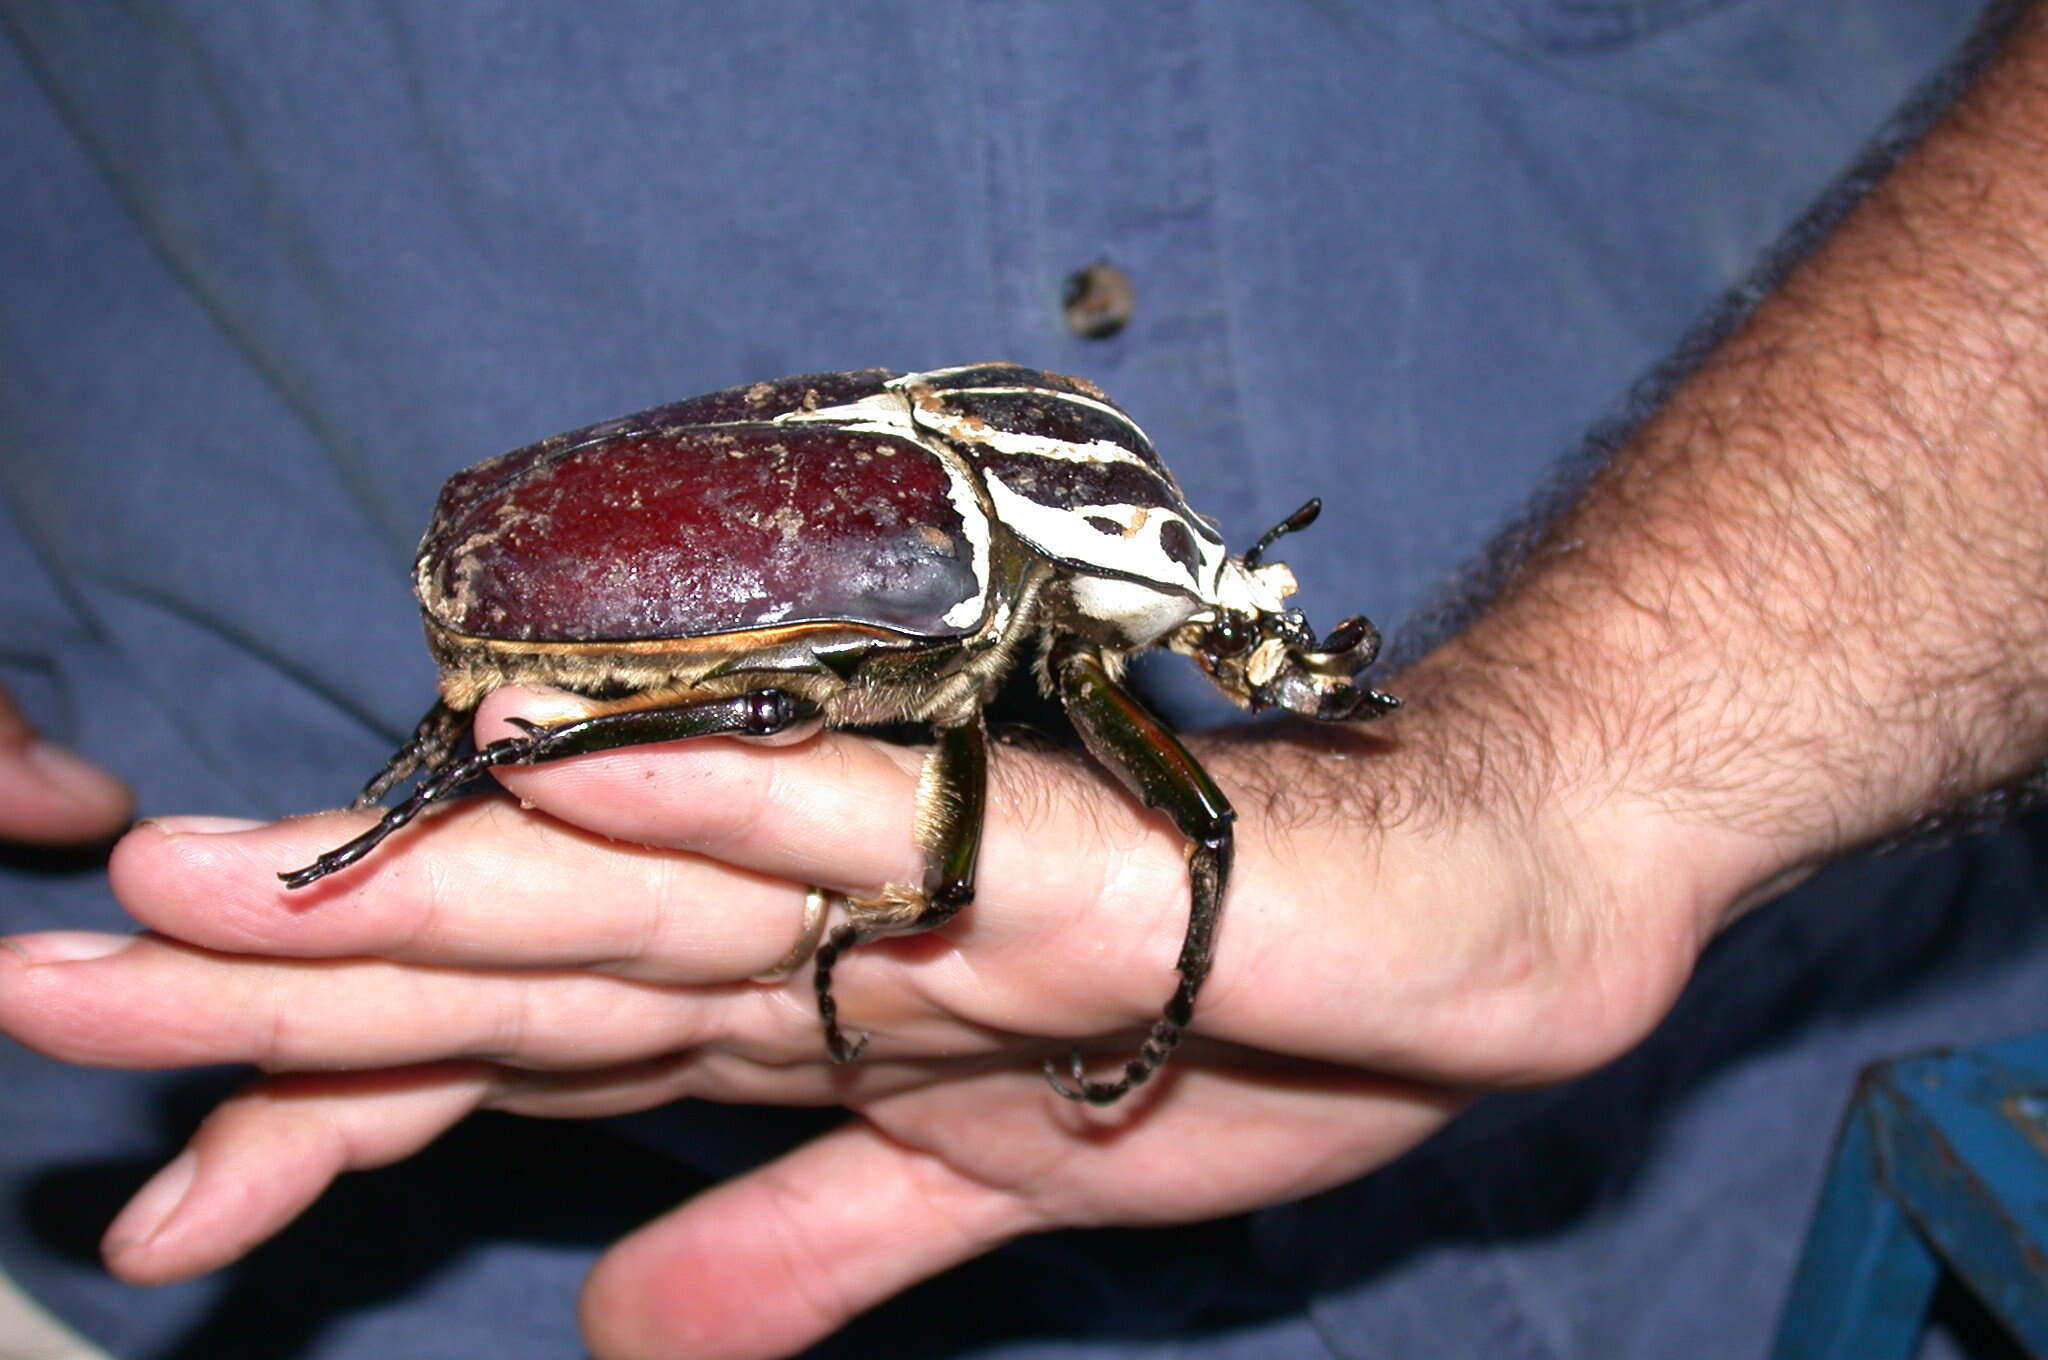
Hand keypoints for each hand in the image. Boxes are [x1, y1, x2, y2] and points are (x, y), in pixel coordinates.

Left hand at [0, 680, 1712, 1358]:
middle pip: (521, 968)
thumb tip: (608, 1339)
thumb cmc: (1249, 1019)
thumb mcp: (1002, 1196)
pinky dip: (712, 815)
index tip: (152, 1224)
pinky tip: (561, 789)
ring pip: (636, 887)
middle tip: (40, 1002)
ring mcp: (932, 881)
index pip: (522, 1066)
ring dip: (416, 887)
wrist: (1473, 909)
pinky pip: (862, 828)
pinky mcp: (1054, 850)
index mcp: (804, 1013)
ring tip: (182, 895)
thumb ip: (807, 1240)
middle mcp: (826, 929)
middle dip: (277, 1002)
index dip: (326, 1132)